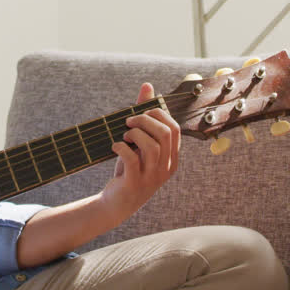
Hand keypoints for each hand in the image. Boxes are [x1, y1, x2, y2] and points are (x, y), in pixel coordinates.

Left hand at [99, 83, 180, 225]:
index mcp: (172, 157)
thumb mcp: (139, 144)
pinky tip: (115, 146)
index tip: (141, 113)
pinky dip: (121, 147)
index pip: (174, 128)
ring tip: (124, 135)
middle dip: (145, 120)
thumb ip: (144, 116)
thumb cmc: (130, 169)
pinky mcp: (135, 183)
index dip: (158, 114)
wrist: (116, 203)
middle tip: (129, 121)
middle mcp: (166, 167)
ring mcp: (152, 177)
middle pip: (165, 133)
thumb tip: (147, 86)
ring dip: (134, 133)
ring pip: (152, 146)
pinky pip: (131, 158)